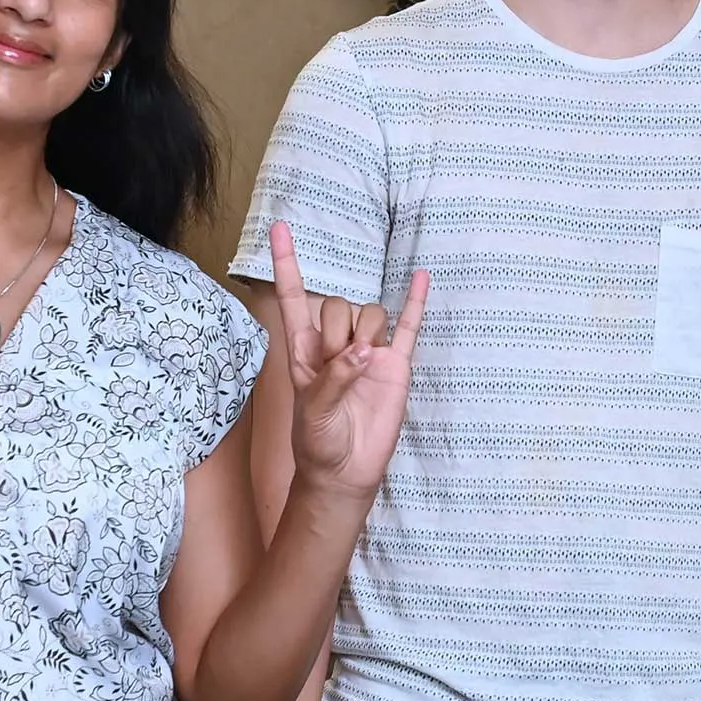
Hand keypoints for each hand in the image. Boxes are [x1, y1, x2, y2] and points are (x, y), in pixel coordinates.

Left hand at [268, 221, 428, 497]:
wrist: (346, 472)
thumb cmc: (318, 443)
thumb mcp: (312, 413)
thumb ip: (333, 380)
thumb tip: (363, 353)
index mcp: (304, 350)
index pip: (294, 298)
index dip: (287, 264)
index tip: (278, 228)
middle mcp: (336, 344)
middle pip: (339, 306)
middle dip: (339, 329)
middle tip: (339, 365)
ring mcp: (368, 352)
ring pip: (371, 314)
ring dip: (368, 333)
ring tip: (363, 367)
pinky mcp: (396, 365)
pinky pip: (408, 327)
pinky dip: (415, 302)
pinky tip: (421, 278)